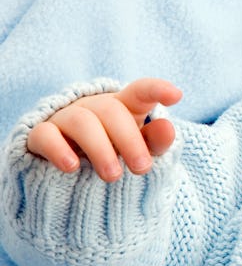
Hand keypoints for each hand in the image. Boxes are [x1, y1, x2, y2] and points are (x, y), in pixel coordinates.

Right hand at [27, 79, 182, 182]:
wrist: (69, 175)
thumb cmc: (113, 154)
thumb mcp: (138, 149)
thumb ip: (155, 142)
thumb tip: (169, 128)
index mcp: (122, 106)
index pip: (140, 91)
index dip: (157, 89)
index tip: (177, 96)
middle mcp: (93, 107)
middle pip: (111, 110)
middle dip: (129, 140)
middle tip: (142, 169)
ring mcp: (64, 118)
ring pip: (81, 121)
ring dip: (100, 148)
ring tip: (113, 176)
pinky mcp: (41, 136)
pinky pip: (44, 135)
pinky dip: (58, 149)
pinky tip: (72, 167)